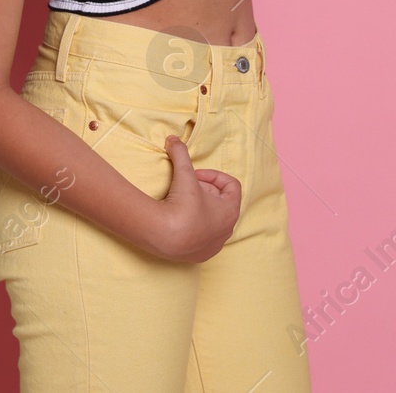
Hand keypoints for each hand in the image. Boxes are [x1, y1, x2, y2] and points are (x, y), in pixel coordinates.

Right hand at [146, 135, 241, 262]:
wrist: (163, 235)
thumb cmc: (181, 205)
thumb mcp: (184, 174)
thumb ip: (181, 153)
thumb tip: (173, 138)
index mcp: (230, 210)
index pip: (232, 185)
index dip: (213, 175)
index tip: (196, 175)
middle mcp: (227, 230)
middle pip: (222, 203)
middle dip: (206, 191)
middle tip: (187, 186)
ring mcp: (214, 245)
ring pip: (213, 221)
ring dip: (201, 209)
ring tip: (182, 203)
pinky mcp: (201, 256)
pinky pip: (203, 238)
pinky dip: (194, 227)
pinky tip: (178, 221)